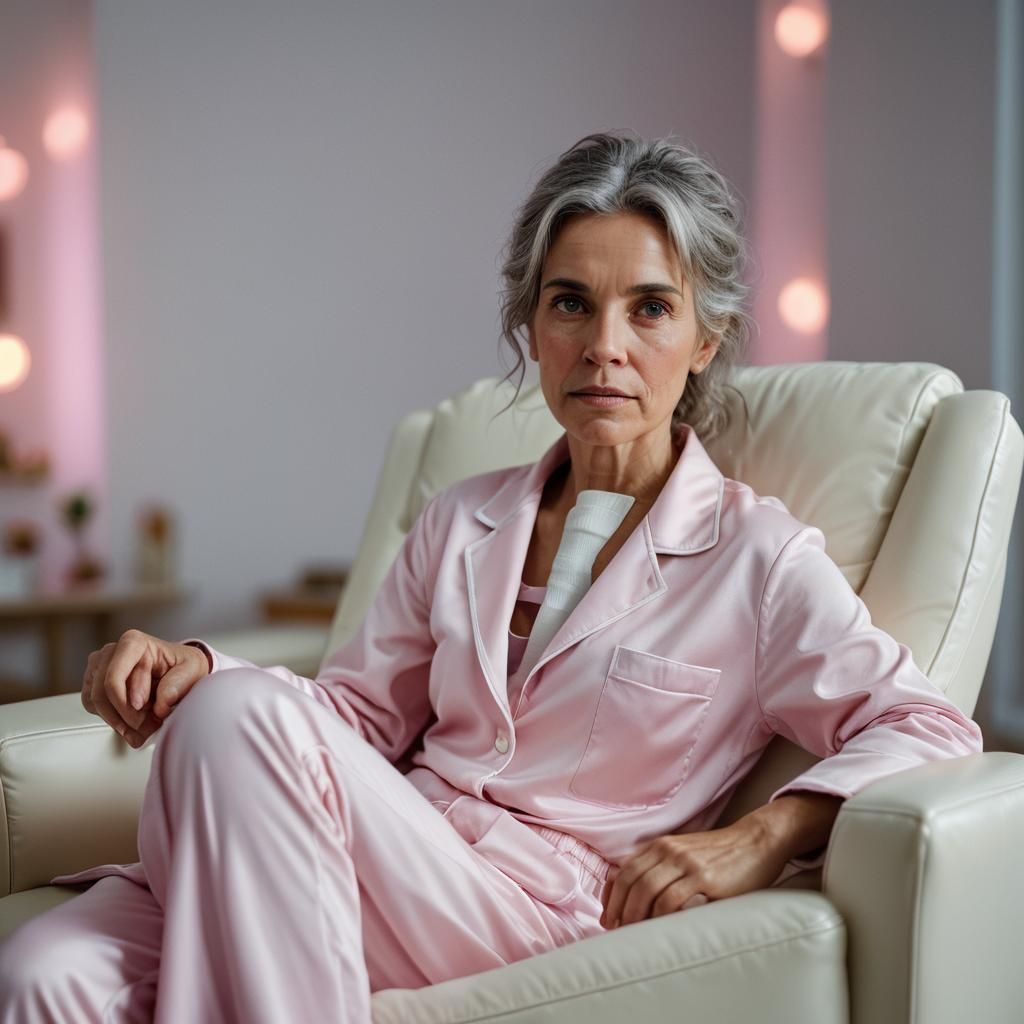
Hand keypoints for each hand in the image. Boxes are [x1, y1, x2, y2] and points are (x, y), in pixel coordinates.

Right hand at [81, 629, 209, 747]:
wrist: (180, 670)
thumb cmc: (183, 666)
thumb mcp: (192, 670)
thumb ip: (177, 685)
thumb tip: (160, 705)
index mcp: (133, 643)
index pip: (114, 679)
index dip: (127, 704)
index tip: (146, 713)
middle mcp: (111, 652)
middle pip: (101, 694)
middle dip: (124, 717)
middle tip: (147, 727)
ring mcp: (99, 666)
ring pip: (95, 703)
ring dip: (119, 721)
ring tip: (144, 726)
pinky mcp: (93, 682)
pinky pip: (93, 707)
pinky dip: (112, 720)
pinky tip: (133, 721)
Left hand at [599, 818, 789, 929]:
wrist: (756, 841)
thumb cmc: (721, 854)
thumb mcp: (685, 854)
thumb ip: (663, 868)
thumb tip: (639, 896)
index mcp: (661, 846)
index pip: (625, 871)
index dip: (612, 896)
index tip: (608, 916)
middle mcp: (669, 851)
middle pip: (631, 881)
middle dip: (618, 909)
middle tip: (615, 930)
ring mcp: (686, 863)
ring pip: (646, 890)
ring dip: (634, 915)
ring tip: (632, 934)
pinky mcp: (704, 878)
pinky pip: (672, 899)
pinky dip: (659, 916)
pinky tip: (658, 929)